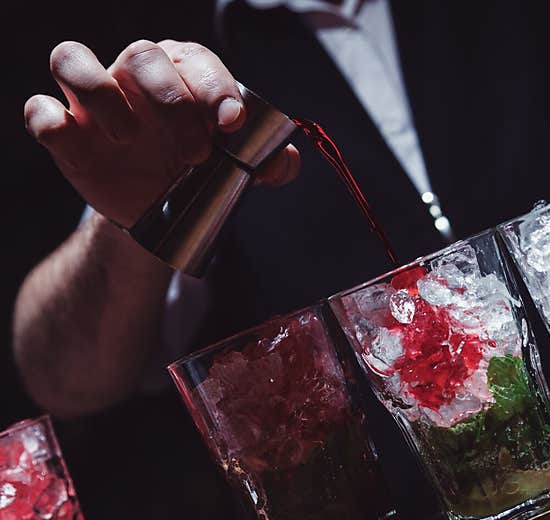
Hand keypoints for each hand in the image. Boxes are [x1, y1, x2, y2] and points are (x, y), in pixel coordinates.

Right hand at [23, 40, 299, 227]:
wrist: (160, 209)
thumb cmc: (200, 171)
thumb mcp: (238, 168)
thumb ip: (268, 162)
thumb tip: (285, 160)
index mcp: (183, 73)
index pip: (195, 59)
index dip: (214, 86)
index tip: (231, 124)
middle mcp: (134, 75)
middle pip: (141, 55)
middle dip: (172, 100)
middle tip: (196, 152)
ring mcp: (93, 100)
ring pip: (73, 58)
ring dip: (102, 94)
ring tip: (129, 138)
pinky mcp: (64, 130)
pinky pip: (39, 108)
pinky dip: (49, 118)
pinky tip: (74, 137)